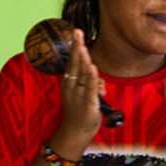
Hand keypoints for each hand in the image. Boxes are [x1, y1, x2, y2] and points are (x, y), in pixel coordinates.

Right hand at [53, 28, 102, 158]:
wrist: (74, 133)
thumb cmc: (78, 113)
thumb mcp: (82, 94)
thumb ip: (90, 82)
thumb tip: (96, 74)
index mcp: (69, 83)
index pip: (72, 61)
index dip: (75, 47)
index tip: (75, 33)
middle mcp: (72, 86)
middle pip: (75, 63)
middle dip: (77, 47)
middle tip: (77, 32)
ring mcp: (79, 94)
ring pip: (82, 73)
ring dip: (83, 58)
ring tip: (83, 45)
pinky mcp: (88, 103)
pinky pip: (90, 87)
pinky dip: (91, 77)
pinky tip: (92, 67)